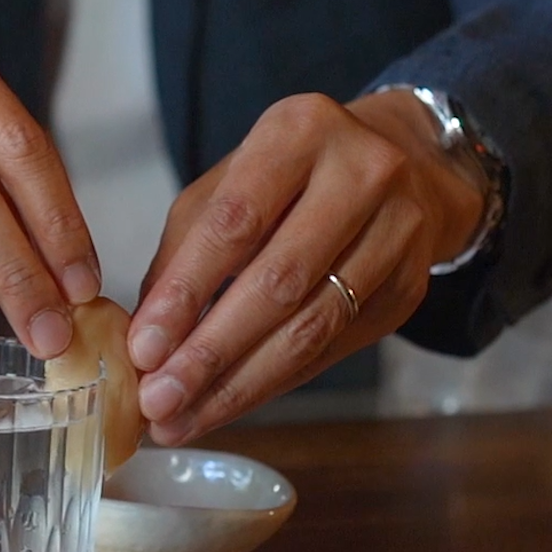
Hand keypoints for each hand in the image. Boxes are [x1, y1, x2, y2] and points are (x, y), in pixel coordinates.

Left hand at [127, 91, 488, 444]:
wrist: (403, 165)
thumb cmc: (289, 176)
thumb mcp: (229, 183)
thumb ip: (185, 248)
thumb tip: (147, 332)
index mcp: (299, 132)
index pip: (236, 222)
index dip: (187, 291)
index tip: (143, 347)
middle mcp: (362, 175)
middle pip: (278, 282)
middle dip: (210, 352)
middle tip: (159, 400)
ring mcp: (397, 234)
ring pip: (312, 327)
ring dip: (240, 384)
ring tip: (183, 418)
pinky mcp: (409, 288)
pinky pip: (332, 349)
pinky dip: (273, 383)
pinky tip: (228, 405)